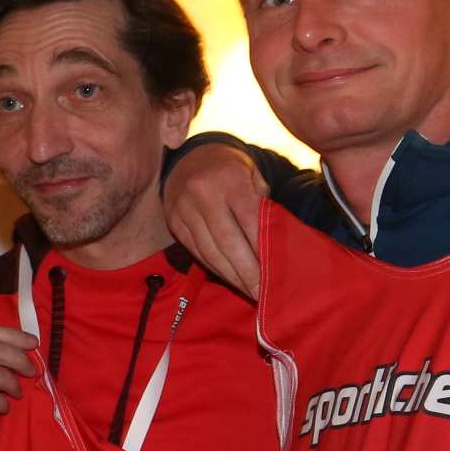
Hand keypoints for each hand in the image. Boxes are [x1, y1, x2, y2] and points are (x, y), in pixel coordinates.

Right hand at [165, 142, 267, 296]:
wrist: (190, 157)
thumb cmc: (230, 169)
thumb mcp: (252, 175)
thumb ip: (262, 205)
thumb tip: (273, 244)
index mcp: (228, 180)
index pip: (248, 220)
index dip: (261, 249)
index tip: (275, 272)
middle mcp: (202, 194)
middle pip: (227, 241)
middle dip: (247, 271)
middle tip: (262, 294)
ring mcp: (184, 209)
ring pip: (209, 250)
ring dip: (231, 275)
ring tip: (249, 292)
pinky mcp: (174, 222)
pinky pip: (195, 250)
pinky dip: (214, 267)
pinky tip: (229, 278)